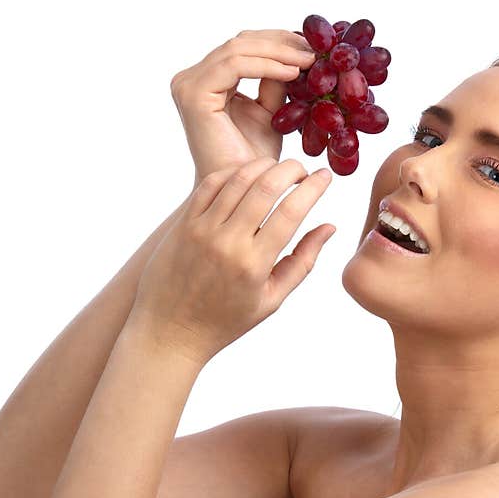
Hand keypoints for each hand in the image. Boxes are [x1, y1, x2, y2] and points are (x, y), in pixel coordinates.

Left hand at [129, 157, 335, 362]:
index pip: (291, 212)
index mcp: (254, 264)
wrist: (169, 331)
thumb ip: (303, 262)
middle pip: (266, 187)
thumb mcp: (271, 299)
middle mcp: (227, 242)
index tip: (326, 176)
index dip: (313, 188)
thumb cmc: (225, 320)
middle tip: (303, 168)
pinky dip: (233, 172)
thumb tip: (329, 227)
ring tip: (278, 169)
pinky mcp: (183, 224)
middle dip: (291, 169)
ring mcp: (201, 230)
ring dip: (263, 166)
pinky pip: (210, 185)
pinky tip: (247, 174)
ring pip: (238, 179)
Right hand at [170, 30, 317, 181]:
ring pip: (237, 49)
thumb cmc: (254, 158)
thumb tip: (296, 51)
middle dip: (280, 42)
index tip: (312, 48)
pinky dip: (266, 65)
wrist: (244, 192)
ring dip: (278, 52)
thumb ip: (275, 80)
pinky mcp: (193, 95)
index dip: (278, 41)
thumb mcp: (271, 110)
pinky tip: (291, 72)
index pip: (242, 47)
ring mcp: (188, 86)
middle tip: (315, 50)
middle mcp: (190, 79)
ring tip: (308, 61)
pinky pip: (234, 66)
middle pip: (239, 43)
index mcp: (206, 81)